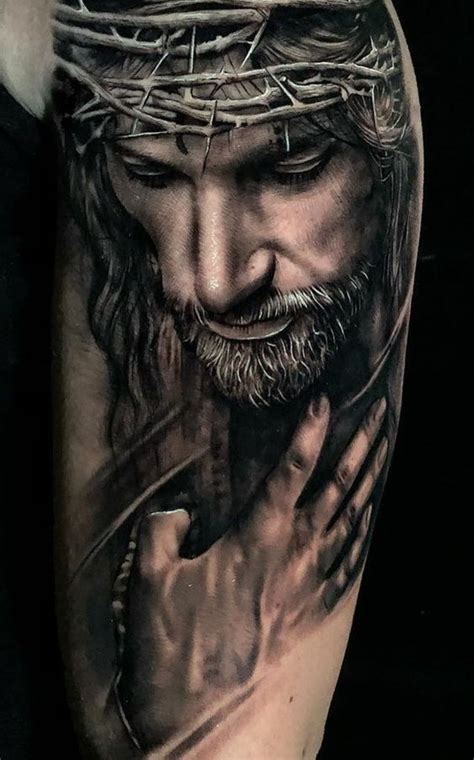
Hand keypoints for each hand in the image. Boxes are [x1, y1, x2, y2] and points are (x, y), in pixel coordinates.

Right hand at [116, 396, 387, 750]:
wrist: (208, 725)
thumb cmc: (179, 652)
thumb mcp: (152, 583)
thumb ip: (164, 531)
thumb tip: (178, 511)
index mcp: (258, 540)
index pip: (291, 471)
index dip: (308, 432)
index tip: (323, 400)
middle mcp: (296, 556)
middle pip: (337, 488)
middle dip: (360, 444)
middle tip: (380, 411)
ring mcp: (312, 585)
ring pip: (351, 519)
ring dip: (369, 480)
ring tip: (384, 449)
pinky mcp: (316, 612)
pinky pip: (351, 563)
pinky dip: (365, 533)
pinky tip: (370, 519)